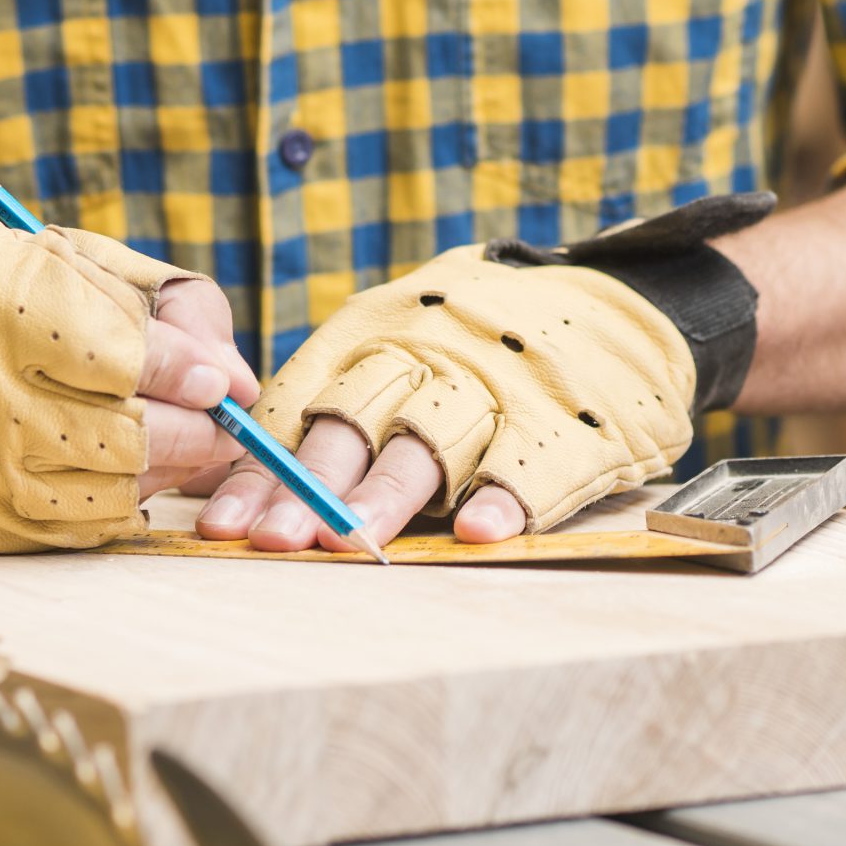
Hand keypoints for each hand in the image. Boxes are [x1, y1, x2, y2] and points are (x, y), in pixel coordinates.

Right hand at [0, 215, 253, 551]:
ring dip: (161, 471)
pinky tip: (116, 473)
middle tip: (214, 422)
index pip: (130, 360)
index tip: (216, 381)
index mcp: (5, 310)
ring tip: (162, 441)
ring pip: (115, 492)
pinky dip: (116, 505)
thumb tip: (239, 384)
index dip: (189, 373)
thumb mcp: (72, 260)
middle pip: (133, 438)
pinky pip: (76, 531)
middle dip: (193, 431)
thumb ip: (169, 310)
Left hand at [195, 246, 699, 553]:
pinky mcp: (565, 420)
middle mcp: (431, 357)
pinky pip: (531, 461)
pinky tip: (480, 532)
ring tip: (355, 544)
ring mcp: (499, 387)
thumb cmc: (484, 337)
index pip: (303, 410)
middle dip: (312, 488)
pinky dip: (506, 497)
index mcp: (379, 336)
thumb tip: (251, 481)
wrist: (618, 300)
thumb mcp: (406, 337)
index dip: (263, 471)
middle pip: (357, 425)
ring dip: (389, 496)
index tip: (227, 525)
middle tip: (276, 541)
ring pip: (431, 444)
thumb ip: (341, 396)